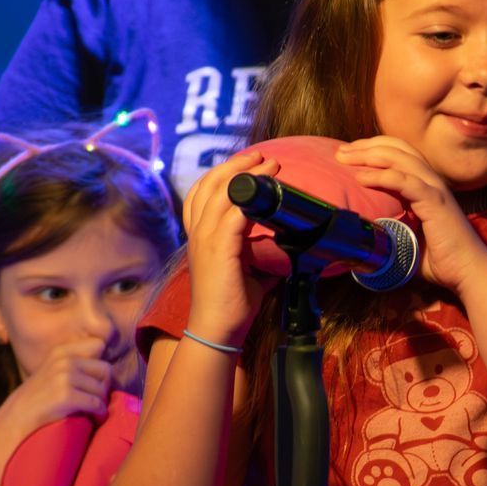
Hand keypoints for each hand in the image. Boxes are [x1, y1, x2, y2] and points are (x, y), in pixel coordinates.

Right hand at [0, 335, 113, 442]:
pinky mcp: (66, 396)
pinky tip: (95, 417)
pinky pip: (96, 403)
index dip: (101, 363)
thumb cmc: (40, 395)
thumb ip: (75, 363)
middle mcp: (64, 361)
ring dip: (102, 402)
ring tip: (95, 410)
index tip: (97, 379)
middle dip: (105, 384)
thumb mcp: (54, 370)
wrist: (18, 415)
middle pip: (105, 368)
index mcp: (62, 351)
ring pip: (102, 388)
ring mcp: (65, 378)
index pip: (98, 345)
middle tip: (99, 397)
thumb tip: (109, 368)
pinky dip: (99, 412)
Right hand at [181, 147, 279, 345]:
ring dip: (246, 175)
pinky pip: (232, 216)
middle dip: (236, 165)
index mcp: (200, 235)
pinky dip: (249, 199)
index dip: (222, 173)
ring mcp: (204, 240)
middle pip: (209, 184)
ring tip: (269, 165)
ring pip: (220, 194)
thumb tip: (288, 246)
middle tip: (261, 156)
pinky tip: (265, 191)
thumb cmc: (233, 302)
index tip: (248, 164)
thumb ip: (261, 253)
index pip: (202, 192)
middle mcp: (197, 233)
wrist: (218, 329)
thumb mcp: (248, 269)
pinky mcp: (217, 250)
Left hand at [337, 137, 486, 295]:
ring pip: (400, 159)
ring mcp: (435, 190)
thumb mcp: (410, 240)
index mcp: (427, 186)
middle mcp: (432, 181)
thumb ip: (392, 231)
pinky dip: (382, 176)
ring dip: (370, 155)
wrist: (469, 273)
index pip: (400, 154)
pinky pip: (405, 181)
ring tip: (345, 158)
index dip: (374, 149)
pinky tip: (361, 177)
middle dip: (366, 146)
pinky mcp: (435, 202)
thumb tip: (364, 239)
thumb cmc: (442, 262)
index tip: (349, 155)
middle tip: (340, 152)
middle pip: (397, 149)